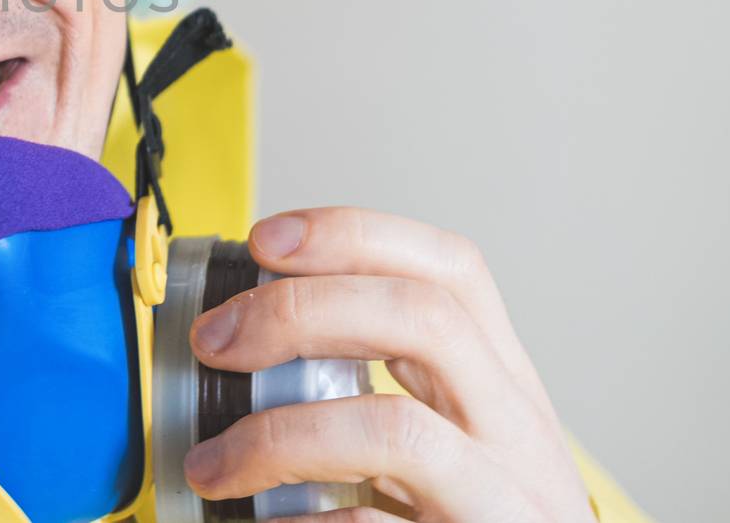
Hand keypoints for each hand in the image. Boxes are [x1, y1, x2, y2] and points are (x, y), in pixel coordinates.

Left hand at [186, 207, 594, 521]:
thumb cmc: (468, 521)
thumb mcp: (446, 440)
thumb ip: (370, 390)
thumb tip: (241, 336)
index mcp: (500, 381)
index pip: (448, 267)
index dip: (353, 235)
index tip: (265, 240)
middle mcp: (516, 430)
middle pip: (423, 319)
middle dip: (299, 311)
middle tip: (214, 341)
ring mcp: (506, 500)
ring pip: (398, 432)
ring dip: (280, 437)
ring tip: (213, 464)